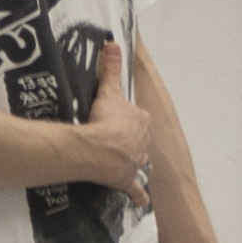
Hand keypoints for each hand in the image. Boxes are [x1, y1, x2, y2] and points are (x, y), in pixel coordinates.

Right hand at [68, 32, 159, 190]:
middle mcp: (144, 143)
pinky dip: (139, 195)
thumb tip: (113, 41)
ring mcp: (137, 163)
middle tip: (112, 138)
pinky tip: (141, 201)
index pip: (137, 117)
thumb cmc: (104, 119)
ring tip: (120, 161)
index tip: (114, 118)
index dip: (125, 117)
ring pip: (139, 161)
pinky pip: (136, 190)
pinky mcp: (127, 181)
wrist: (97, 149)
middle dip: (129, 139)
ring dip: (132, 161)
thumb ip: (111, 67)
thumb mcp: (109, 90)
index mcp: (142, 121)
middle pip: (138, 139)